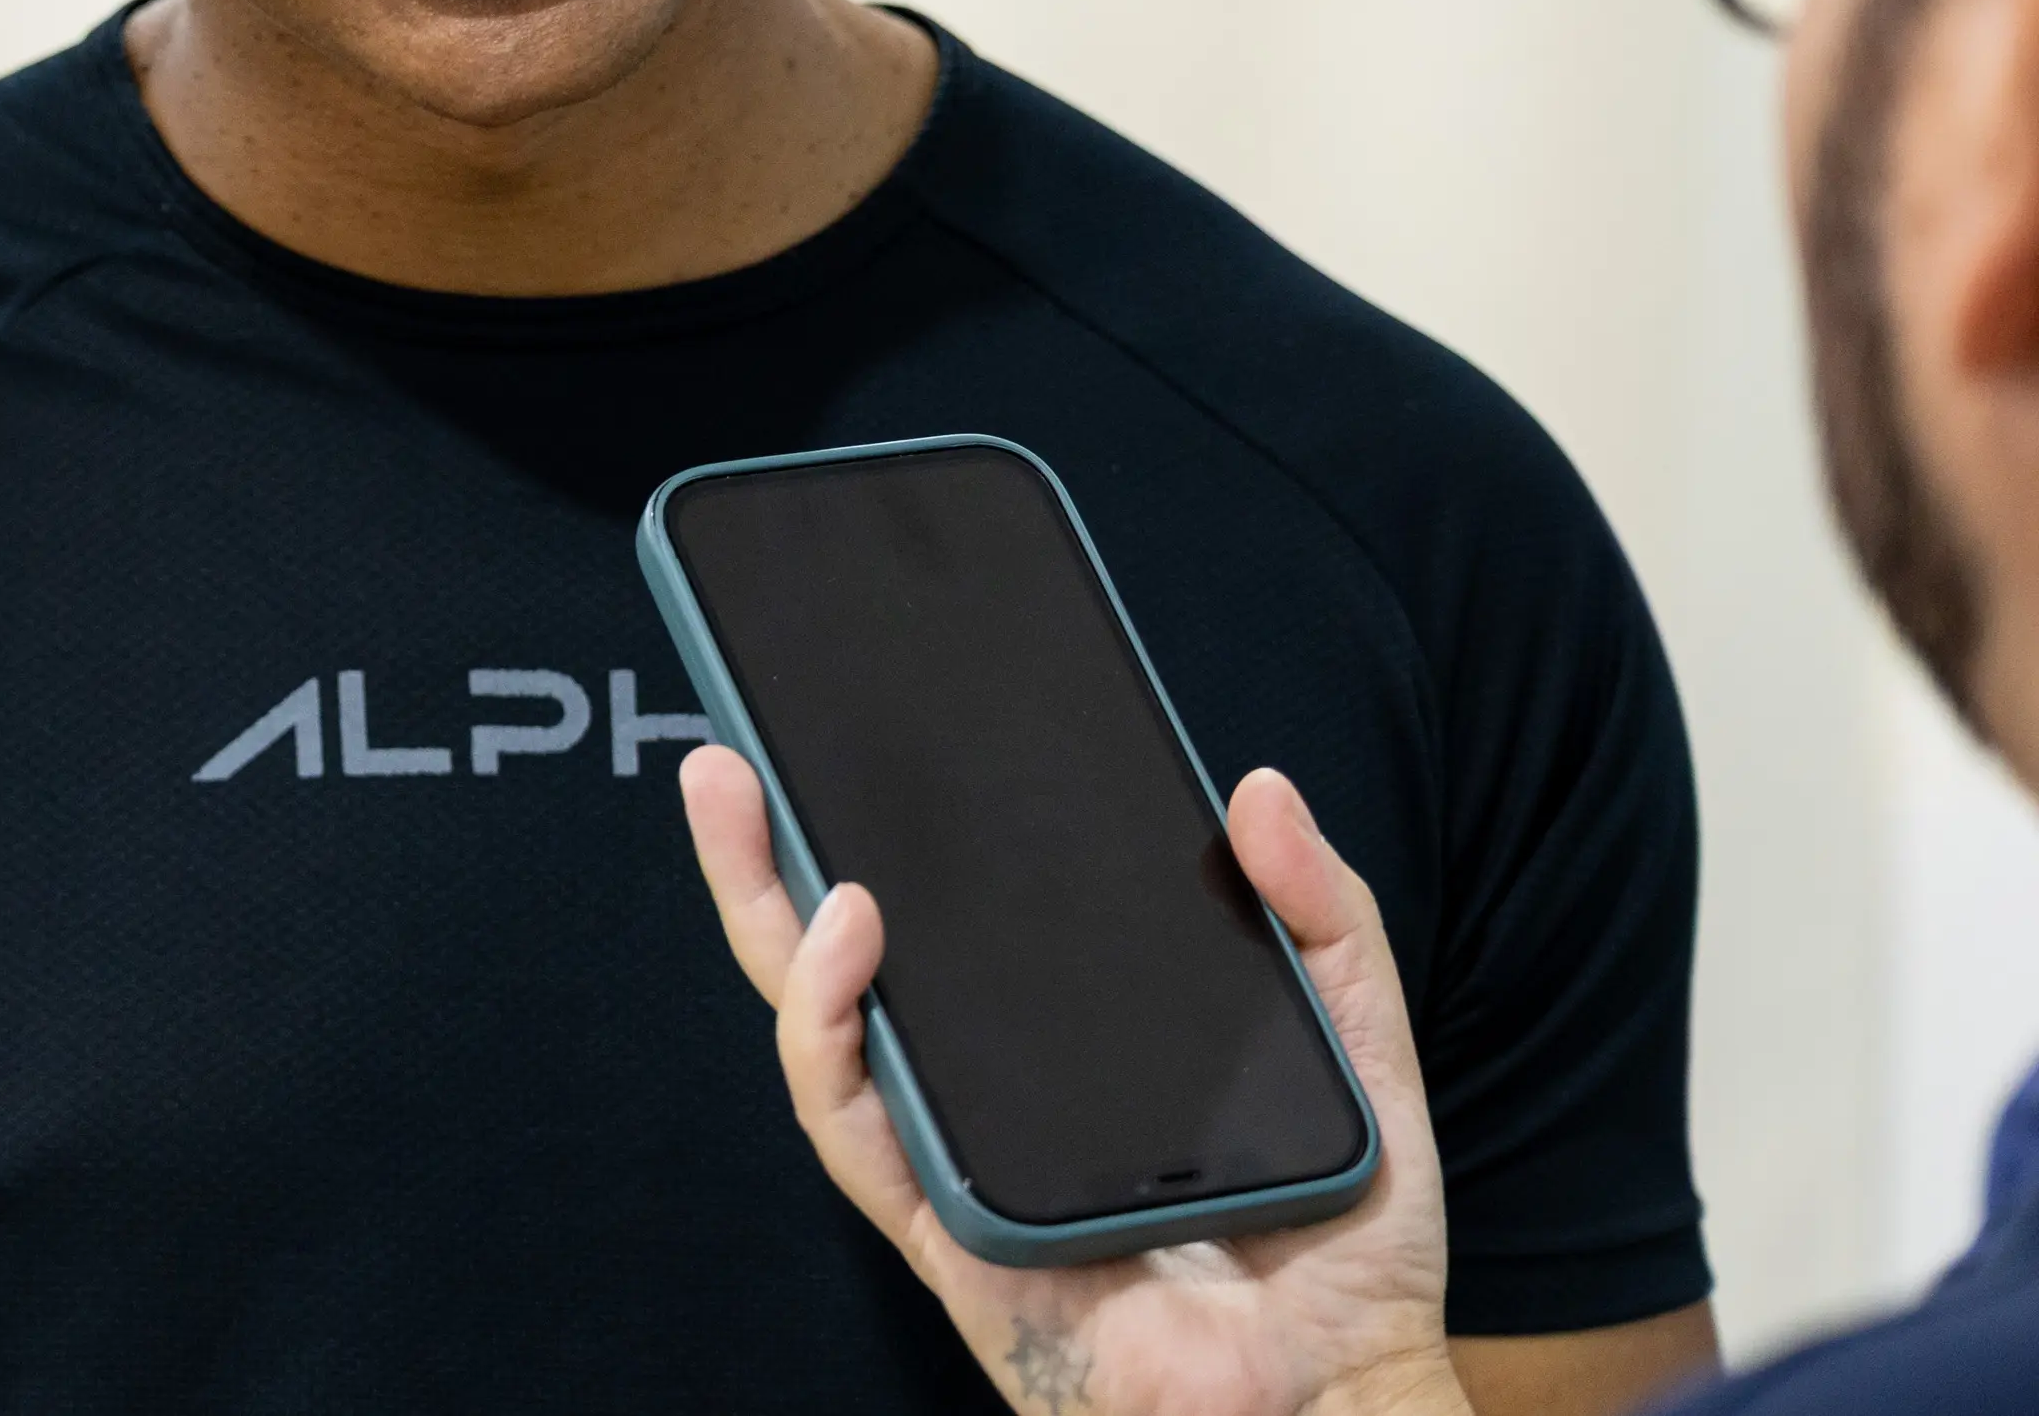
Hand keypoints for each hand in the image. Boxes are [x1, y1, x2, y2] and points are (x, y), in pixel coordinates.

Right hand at [678, 751, 1467, 1415]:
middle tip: (724, 757)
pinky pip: (854, 1122)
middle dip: (762, 860)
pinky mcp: (943, 1228)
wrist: (1343, 1397)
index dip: (884, 838)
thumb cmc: (1348, 1250)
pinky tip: (850, 932)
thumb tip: (1257, 788)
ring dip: (770, 917)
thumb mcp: (1357, 1046)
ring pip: (817, 1032)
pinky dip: (830, 1023)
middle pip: (842, 965)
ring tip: (760, 816)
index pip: (951, 929)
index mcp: (1064, 1047)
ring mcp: (955, 1161)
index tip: (850, 732)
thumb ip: (1322, 915)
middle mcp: (990, 1096)